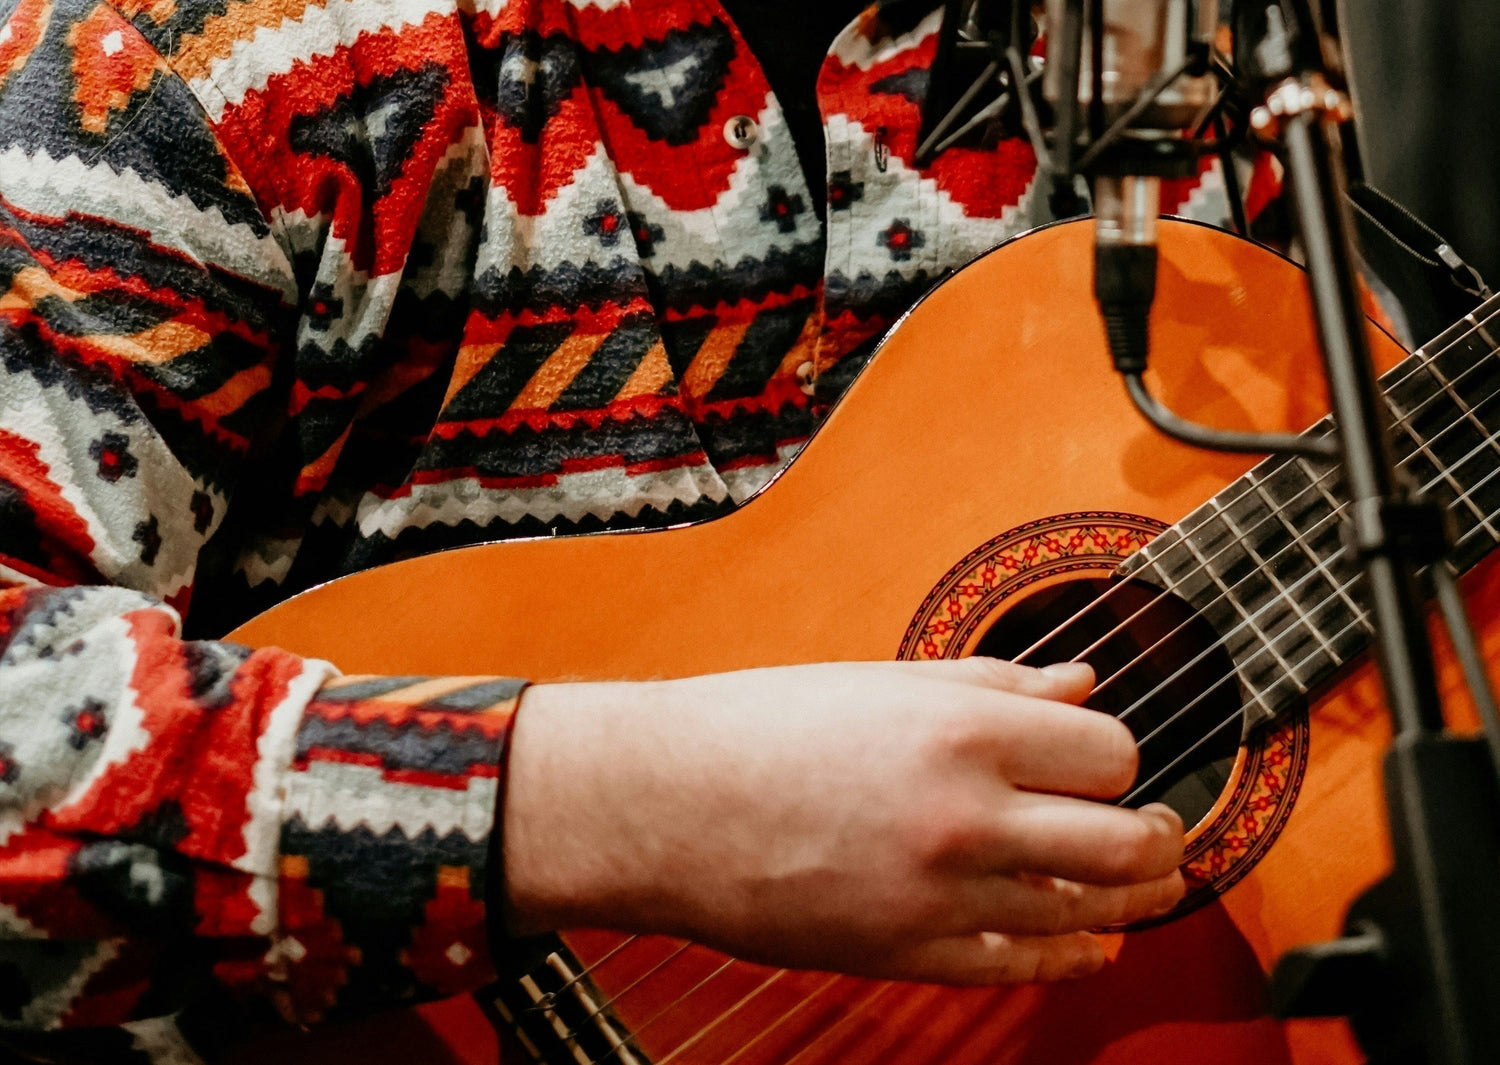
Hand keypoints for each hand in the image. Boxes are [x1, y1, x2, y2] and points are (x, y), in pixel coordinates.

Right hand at [502, 658, 1184, 983]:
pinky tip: (1088, 944)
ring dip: (1134, 901)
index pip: (1113, 754)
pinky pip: (1022, 966)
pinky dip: (1071, 957)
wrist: (667, 804)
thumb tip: (1080, 685)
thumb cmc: (761, 729)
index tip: (1105, 763)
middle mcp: (967, 815)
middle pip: (1125, 842)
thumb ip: (997, 684)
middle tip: (1160, 830)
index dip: (1122, 760)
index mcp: (964, 730)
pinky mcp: (909, 952)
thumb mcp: (884, 680)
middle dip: (1158, 837)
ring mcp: (941, 894)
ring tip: (1145, 887)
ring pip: (1088, 913)